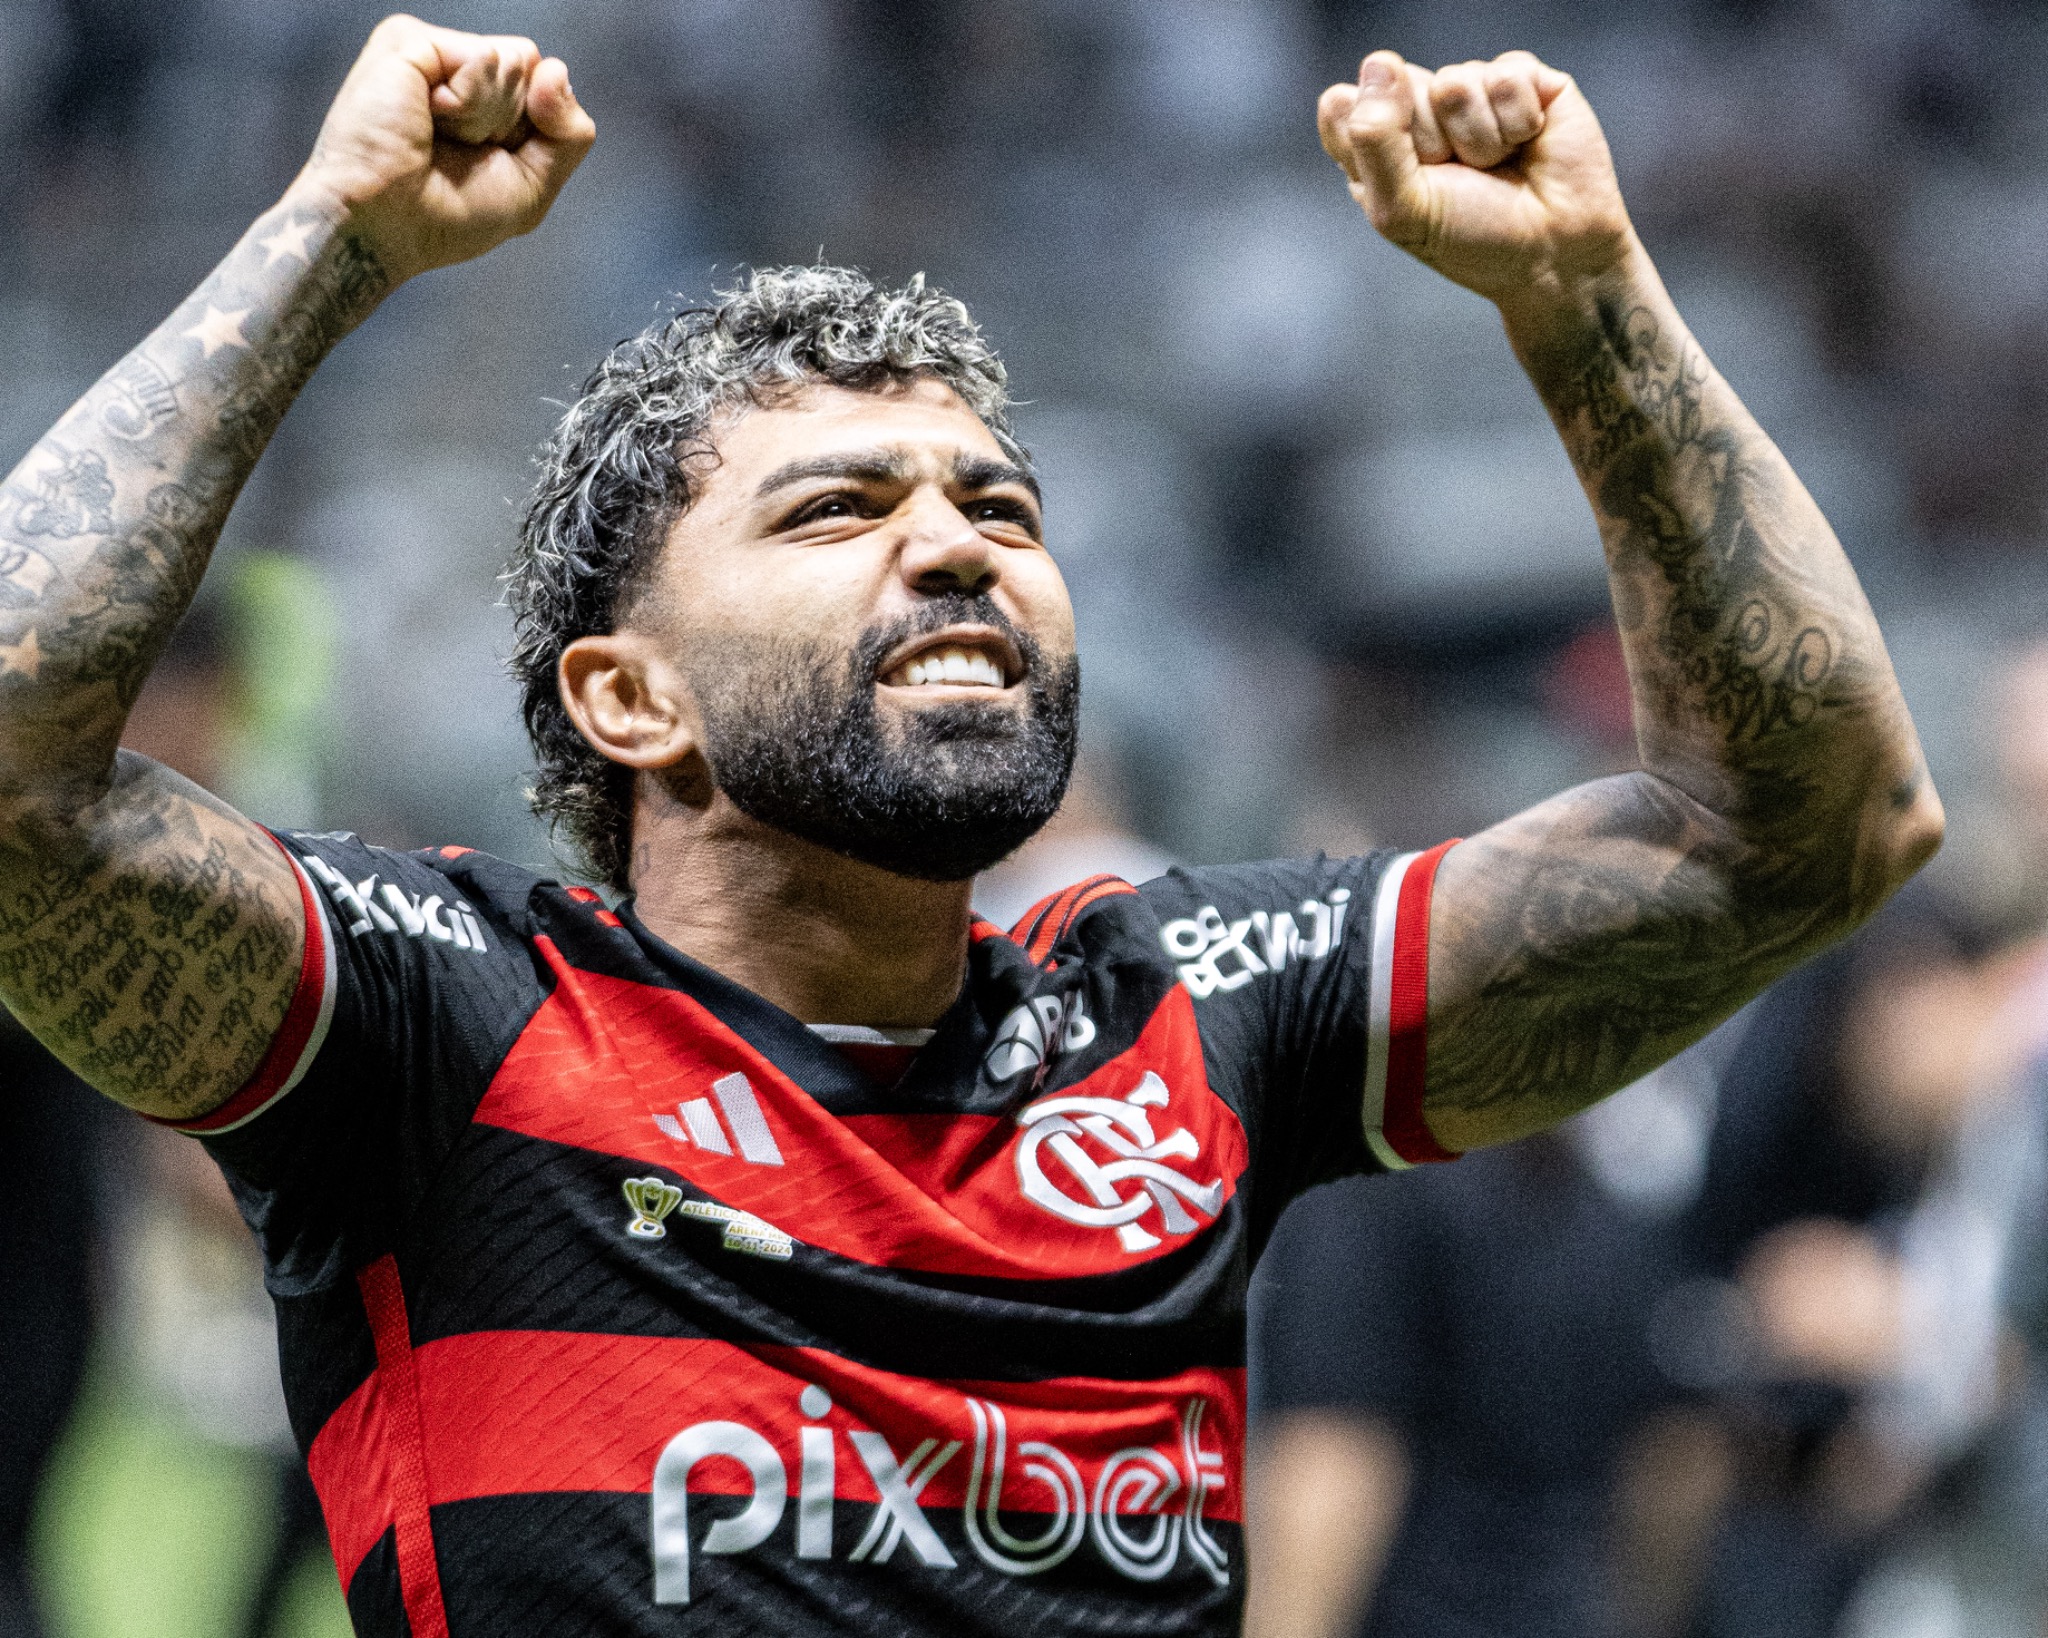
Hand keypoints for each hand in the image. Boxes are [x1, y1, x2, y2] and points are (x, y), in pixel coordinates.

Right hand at [288, 14, 595, 282]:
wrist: (387, 228)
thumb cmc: (447, 217)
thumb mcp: (534, 185)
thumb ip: (569, 132)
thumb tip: (555, 68)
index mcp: (482, 97)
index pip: (546, 85)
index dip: (535, 132)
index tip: (487, 161)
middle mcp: (456, 67)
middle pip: (533, 69)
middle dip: (511, 125)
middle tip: (456, 151)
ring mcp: (432, 52)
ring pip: (516, 60)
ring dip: (487, 118)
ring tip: (436, 137)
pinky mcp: (408, 40)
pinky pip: (484, 57)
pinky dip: (468, 103)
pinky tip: (426, 119)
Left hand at [1318, 50, 1635, 308]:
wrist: (1555, 252)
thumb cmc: (1475, 239)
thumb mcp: (1402, 210)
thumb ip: (1372, 140)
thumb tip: (1380, 63)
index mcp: (1376, 145)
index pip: (1341, 105)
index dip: (1373, 137)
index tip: (1408, 179)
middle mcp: (1418, 111)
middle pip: (1397, 86)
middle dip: (1431, 143)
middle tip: (1460, 177)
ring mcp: (1470, 90)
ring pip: (1454, 82)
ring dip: (1480, 140)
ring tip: (1498, 164)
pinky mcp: (1521, 78)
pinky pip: (1506, 76)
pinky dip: (1519, 122)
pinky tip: (1528, 143)